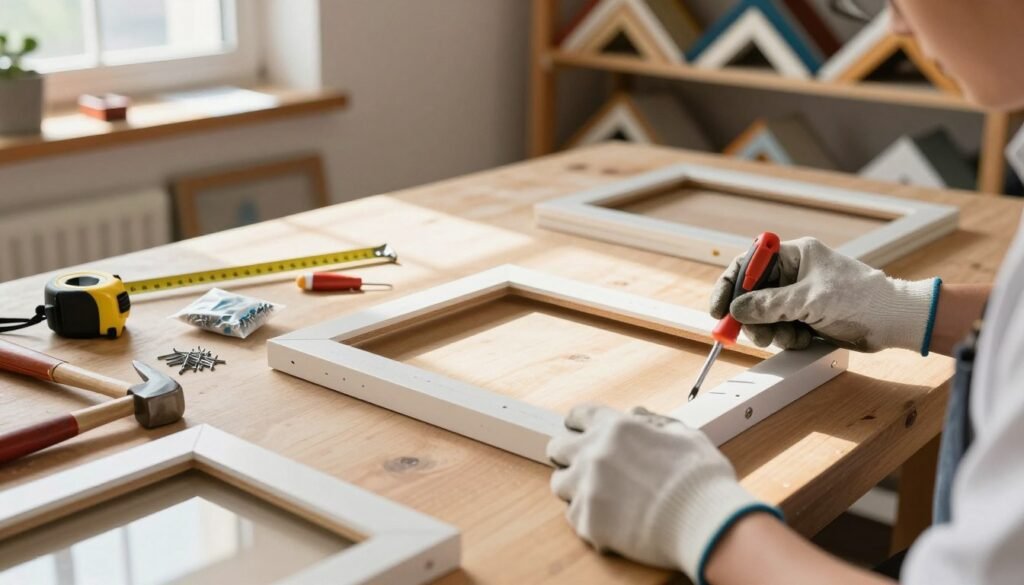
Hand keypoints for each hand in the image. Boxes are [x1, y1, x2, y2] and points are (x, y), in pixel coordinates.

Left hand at [547, 404, 779, 580]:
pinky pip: (573, 516)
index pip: (578, 415)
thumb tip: (635, 413)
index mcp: (616, 428)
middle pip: (557, 447)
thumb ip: (653, 422)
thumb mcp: (683, 434)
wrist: (705, 523)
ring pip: (559, 483)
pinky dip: (589, 517)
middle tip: (586, 466)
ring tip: (599, 496)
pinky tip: (611, 521)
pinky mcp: (587, 521)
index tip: (579, 431)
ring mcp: (587, 488)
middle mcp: (594, 453)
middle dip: (568, 455)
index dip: (578, 423)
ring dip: (575, 487)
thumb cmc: (701, 477)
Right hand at [710, 237, 939, 352]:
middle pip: (752, 294)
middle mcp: (793, 273)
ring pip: (764, 316)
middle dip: (753, 316)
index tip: (719, 308)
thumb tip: (737, 309)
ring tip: (791, 336)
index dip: (730, 285)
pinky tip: (805, 338)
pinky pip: (780, 328)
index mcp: (794, 255)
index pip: (748, 263)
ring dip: (772, 331)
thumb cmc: (859, 298)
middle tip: (755, 334)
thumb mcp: (808, 300)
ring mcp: (798, 296)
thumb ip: (769, 304)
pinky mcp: (805, 316)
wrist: (893, 320)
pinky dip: (788, 337)